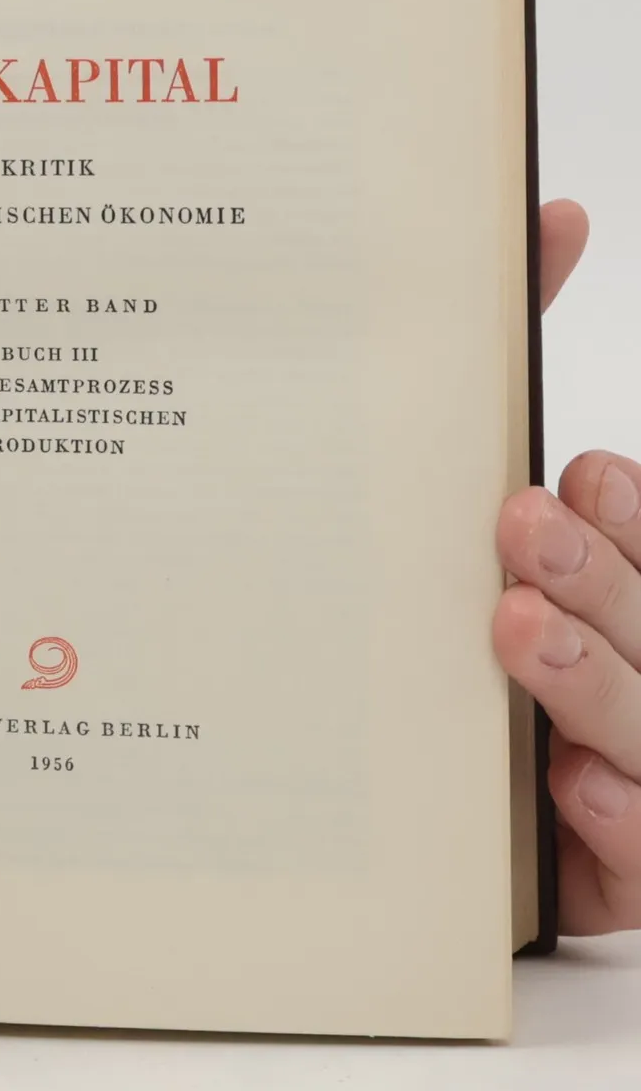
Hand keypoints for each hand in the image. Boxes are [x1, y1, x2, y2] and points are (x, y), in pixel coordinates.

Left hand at [492, 199, 640, 930]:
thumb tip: (552, 211)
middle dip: (605, 578)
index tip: (573, 473)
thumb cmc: (471, 641)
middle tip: (521, 524)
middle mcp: (637, 678)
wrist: (467, 805)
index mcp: (618, 596)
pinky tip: (565, 783)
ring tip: (515, 627)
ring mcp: (633, 779)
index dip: (628, 518)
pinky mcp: (609, 880)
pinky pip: (628, 870)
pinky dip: (612, 824)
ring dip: (594, 678)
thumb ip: (511, 353)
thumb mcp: (493, 517)